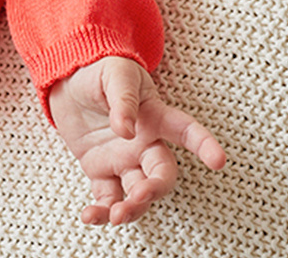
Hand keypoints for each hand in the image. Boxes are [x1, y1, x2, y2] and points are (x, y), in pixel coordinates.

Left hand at [48, 56, 225, 225]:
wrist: (69, 77)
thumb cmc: (100, 70)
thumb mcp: (114, 74)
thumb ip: (122, 100)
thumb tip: (125, 130)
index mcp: (154, 117)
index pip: (185, 131)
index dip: (204, 145)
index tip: (218, 160)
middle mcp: (144, 144)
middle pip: (162, 174)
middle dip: (155, 189)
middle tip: (140, 195)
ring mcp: (123, 160)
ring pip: (137, 194)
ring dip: (131, 209)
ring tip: (115, 216)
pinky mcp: (101, 170)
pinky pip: (107, 198)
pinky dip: (101, 212)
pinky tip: (90, 216)